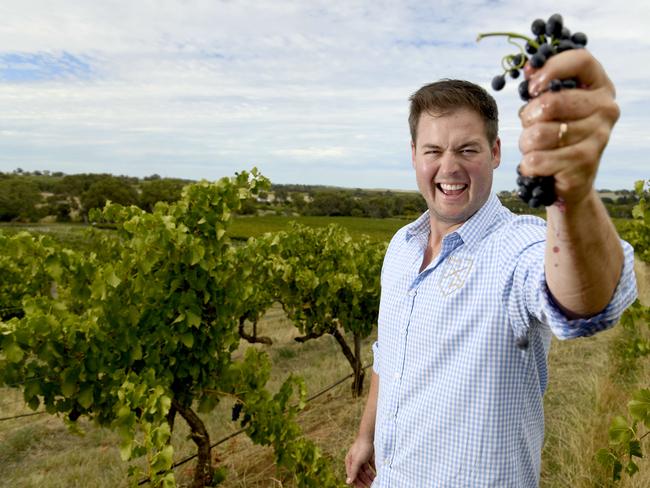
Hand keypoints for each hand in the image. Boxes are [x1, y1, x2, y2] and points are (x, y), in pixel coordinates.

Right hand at [345, 437, 375, 486]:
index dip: (358, 483)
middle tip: (372, 486)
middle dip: (365, 481)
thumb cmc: (362, 447)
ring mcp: (361, 458)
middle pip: (360, 475)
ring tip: (376, 482)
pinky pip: (371, 466)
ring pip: (366, 471)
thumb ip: (353, 472)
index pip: (353, 476)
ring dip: (370, 477)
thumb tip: (348, 482)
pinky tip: (378, 475)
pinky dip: (374, 471)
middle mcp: (355, 461)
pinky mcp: (368, 456)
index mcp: (350, 462)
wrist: (369, 435)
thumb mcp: (357, 461)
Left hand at [518, 48, 619, 205]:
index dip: (551, 69)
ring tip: (535, 148)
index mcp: (599, 87)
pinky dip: (528, 164)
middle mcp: (606, 108)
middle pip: (551, 102)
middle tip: (529, 126)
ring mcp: (599, 136)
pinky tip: (536, 165)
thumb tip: (529, 69)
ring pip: (538, 134)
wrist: (572, 181)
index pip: (580, 60)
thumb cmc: (557, 136)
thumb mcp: (552, 107)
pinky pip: (537, 159)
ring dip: (526, 144)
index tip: (532, 86)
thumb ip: (543, 87)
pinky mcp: (585, 162)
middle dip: (528, 117)